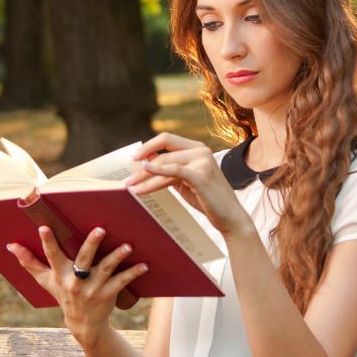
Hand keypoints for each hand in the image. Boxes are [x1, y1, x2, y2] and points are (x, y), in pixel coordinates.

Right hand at [7, 226, 147, 347]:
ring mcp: (93, 289)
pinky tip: (144, 264)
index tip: (45, 227)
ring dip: (118, 256)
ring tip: (128, 246)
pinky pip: (122, 281)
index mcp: (60, 275)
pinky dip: (133, 273)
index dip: (47, 242)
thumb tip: (10, 245)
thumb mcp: (45, 281)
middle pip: (83, 260)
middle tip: (100, 229)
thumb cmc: (63, 295)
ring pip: (106, 269)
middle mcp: (75, 282)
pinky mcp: (108, 295)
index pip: (52, 256)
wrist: (83, 325)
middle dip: (91, 244)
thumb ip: (29, 262)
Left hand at [124, 132, 252, 237]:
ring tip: (130, 187)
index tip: (133, 158)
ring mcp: (202, 162)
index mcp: (197, 148)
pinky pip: (174, 170)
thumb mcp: (185, 180)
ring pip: (164, 165)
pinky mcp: (201, 176)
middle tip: (126, 180)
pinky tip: (146, 171)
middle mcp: (201, 150)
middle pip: (163, 154)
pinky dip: (158, 171)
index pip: (166, 139)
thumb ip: (170, 169)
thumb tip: (145, 163)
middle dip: (141, 168)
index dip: (148, 146)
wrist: (230, 217)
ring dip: (144, 177)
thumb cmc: (206, 199)